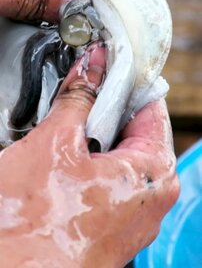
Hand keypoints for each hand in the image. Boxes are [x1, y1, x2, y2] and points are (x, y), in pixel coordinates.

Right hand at [0, 45, 178, 267]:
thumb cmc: (32, 226)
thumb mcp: (55, 143)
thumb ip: (78, 97)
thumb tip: (91, 67)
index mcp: (154, 173)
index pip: (150, 105)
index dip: (126, 80)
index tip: (107, 64)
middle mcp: (151, 196)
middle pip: (134, 129)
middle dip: (104, 109)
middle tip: (79, 94)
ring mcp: (131, 212)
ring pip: (118, 153)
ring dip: (93, 136)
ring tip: (66, 133)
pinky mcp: (110, 222)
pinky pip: (108, 177)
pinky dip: (89, 160)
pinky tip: (64, 161)